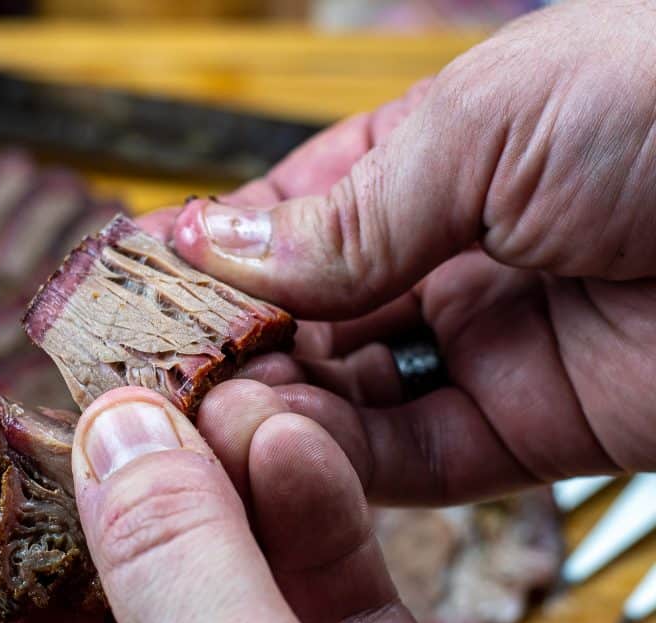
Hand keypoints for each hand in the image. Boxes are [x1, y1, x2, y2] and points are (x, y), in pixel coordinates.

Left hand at [0, 385, 498, 622]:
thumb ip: (172, 569)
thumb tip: (110, 434)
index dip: (37, 554)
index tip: (55, 451)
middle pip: (139, 603)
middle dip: (150, 495)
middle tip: (151, 400)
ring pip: (239, 580)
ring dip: (237, 482)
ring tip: (233, 402)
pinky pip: (329, 589)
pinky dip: (316, 511)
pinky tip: (299, 446)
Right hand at [147, 0, 655, 504]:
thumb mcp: (488, 127)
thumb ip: (350, 210)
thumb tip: (216, 248)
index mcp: (431, 159)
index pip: (289, 218)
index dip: (210, 254)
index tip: (133, 287)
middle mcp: (446, 253)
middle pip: (305, 314)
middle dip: (230, 341)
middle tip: (152, 370)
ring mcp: (481, 345)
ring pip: (345, 392)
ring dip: (275, 404)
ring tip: (205, 413)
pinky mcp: (527, 430)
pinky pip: (413, 455)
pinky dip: (345, 456)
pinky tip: (285, 446)